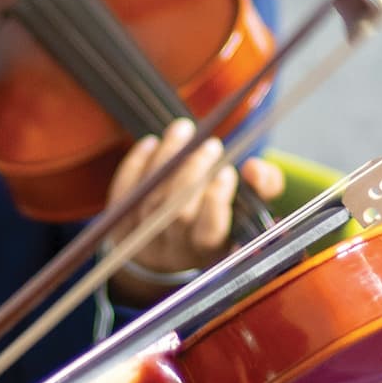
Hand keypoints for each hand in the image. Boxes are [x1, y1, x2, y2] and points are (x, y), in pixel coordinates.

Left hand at [103, 118, 284, 304]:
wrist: (169, 253)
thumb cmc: (216, 223)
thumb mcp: (247, 213)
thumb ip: (262, 189)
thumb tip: (255, 168)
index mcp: (208, 252)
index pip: (209, 232)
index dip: (216, 200)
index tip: (227, 172)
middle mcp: (172, 249)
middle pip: (178, 214)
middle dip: (194, 173)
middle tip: (211, 145)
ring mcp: (142, 238)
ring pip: (151, 197)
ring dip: (167, 157)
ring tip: (185, 129)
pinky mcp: (118, 223)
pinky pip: (123, 192)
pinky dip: (135, 164)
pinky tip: (152, 142)